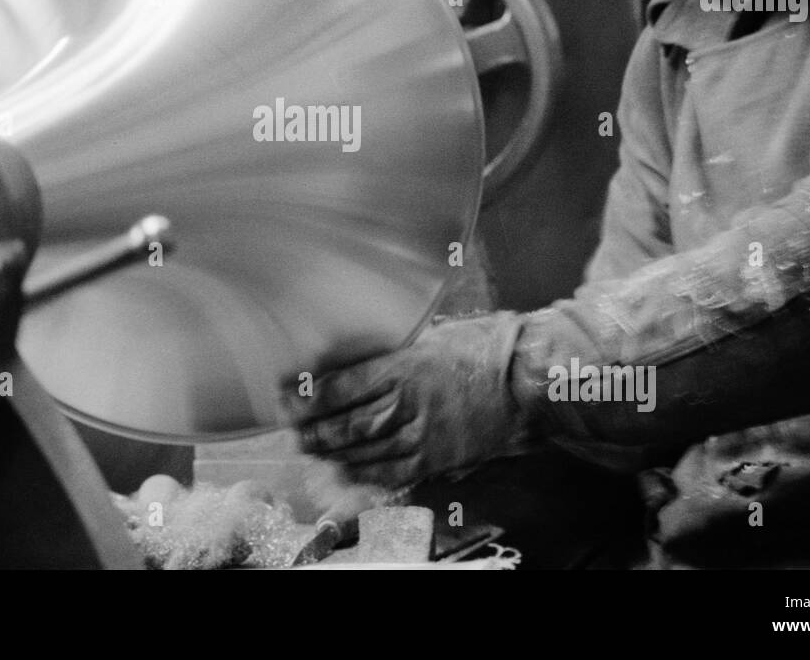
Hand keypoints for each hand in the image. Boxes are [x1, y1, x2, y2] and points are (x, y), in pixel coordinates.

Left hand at [280, 312, 530, 488]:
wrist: (524, 384)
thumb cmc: (480, 349)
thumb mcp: (430, 337)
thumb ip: (392, 350)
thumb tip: (354, 354)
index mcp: (402, 367)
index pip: (339, 387)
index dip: (306, 397)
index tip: (285, 396)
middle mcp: (406, 404)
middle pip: (344, 423)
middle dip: (311, 429)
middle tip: (290, 428)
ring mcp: (420, 436)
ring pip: (361, 450)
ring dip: (330, 451)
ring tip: (311, 447)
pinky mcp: (434, 459)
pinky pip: (388, 471)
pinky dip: (361, 471)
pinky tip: (345, 467)